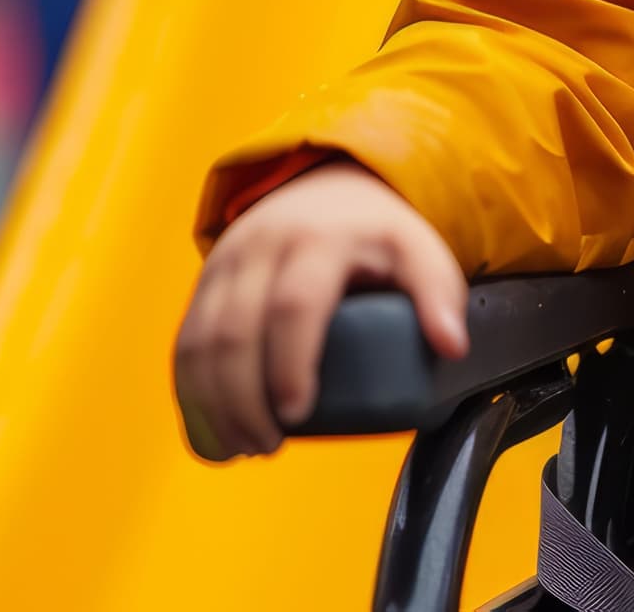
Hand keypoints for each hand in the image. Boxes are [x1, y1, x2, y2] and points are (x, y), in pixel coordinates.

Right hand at [173, 161, 469, 460]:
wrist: (324, 185)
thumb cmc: (376, 232)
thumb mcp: (419, 250)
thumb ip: (438, 294)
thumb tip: (450, 347)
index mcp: (316, 240)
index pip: (294, 306)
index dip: (289, 364)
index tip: (298, 414)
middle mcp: (260, 247)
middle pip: (234, 331)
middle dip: (243, 400)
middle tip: (270, 445)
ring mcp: (224, 264)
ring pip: (198, 341)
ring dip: (212, 405)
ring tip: (242, 447)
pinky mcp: (204, 284)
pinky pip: (183, 343)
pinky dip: (189, 395)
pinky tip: (211, 435)